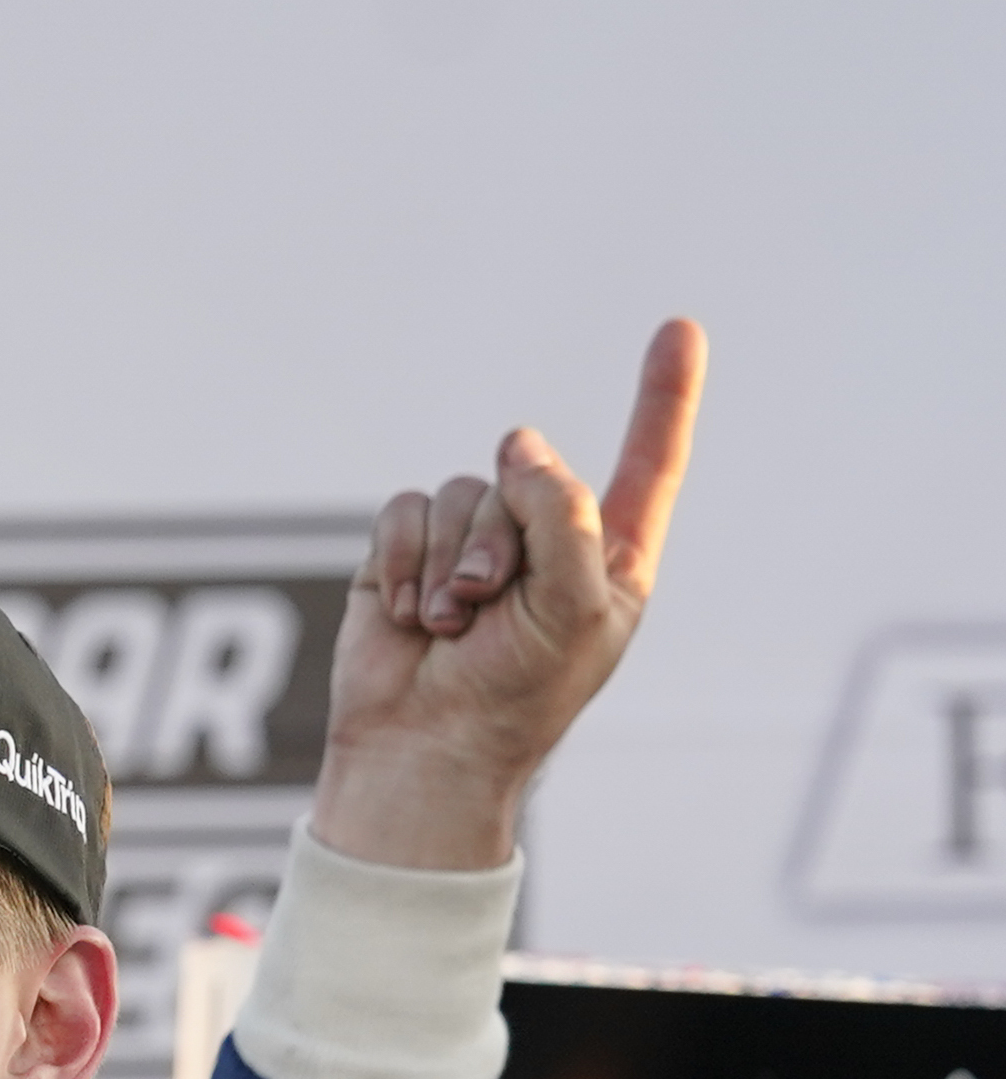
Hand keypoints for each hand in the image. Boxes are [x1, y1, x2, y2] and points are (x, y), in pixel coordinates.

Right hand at [310, 320, 703, 872]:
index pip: (647, 464)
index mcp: (608, 559)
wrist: (421, 750)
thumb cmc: (515, 697)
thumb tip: (517, 444)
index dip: (664, 397)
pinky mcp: (405, 554)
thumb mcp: (574, 608)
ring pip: (460, 493)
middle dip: (502, 539)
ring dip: (447, 564)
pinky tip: (405, 614)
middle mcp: (543, 542)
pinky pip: (403, 512)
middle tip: (489, 607)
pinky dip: (399, 563)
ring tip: (448, 624)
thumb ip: (562, 513)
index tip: (680, 328)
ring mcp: (472, 546)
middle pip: (527, 476)